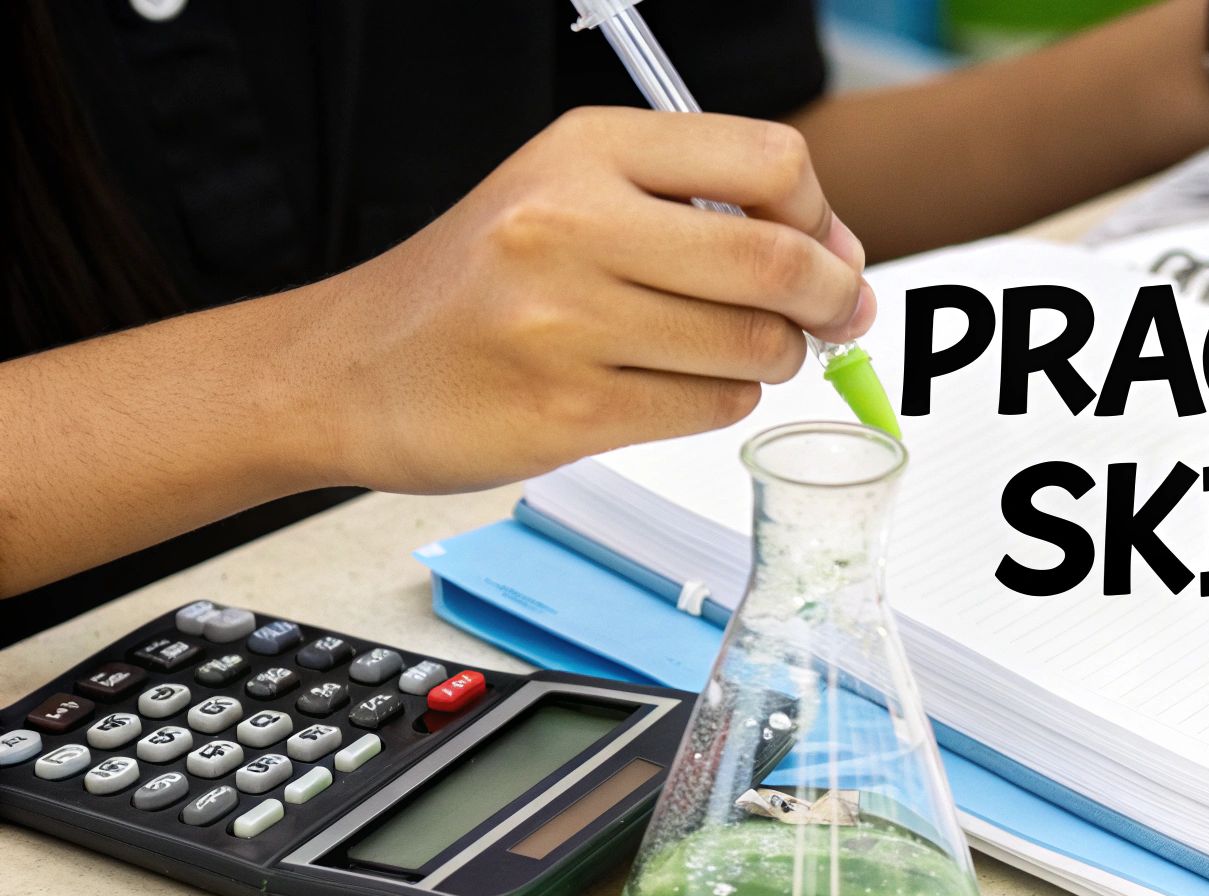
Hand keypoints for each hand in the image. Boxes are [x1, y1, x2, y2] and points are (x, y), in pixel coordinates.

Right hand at [296, 107, 873, 493]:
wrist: (352, 367)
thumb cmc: (475, 284)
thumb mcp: (566, 192)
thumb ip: (692, 205)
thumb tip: (835, 254)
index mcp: (585, 150)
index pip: (769, 162)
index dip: (822, 216)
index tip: (826, 249)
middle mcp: (573, 224)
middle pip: (777, 262)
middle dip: (831, 298)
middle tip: (835, 316)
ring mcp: (568, 322)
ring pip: (753, 346)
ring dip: (775, 359)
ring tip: (736, 352)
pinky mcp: (569, 410)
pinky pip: (709, 408)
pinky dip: (722, 402)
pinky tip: (679, 386)